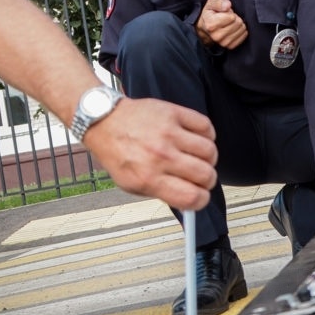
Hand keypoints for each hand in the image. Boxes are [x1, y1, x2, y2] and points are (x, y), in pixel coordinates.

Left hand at [81, 97, 217, 209]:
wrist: (104, 121)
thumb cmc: (117, 153)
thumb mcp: (131, 184)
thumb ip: (161, 192)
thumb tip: (189, 199)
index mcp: (148, 178)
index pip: (192, 197)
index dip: (201, 200)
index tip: (200, 196)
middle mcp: (160, 156)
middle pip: (205, 175)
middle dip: (207, 180)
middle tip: (201, 177)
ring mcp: (168, 133)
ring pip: (210, 151)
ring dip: (209, 158)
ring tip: (199, 157)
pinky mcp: (174, 113)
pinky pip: (206, 127)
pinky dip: (207, 135)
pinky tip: (197, 138)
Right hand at [196, 0, 247, 49]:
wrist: (205, 27)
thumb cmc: (210, 13)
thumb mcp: (212, 3)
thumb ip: (219, 3)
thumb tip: (227, 5)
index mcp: (210, 25)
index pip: (232, 17)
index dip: (229, 12)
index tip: (223, 13)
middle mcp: (216, 36)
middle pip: (238, 23)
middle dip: (235, 18)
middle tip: (227, 18)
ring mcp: (223, 43)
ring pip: (242, 29)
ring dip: (238, 24)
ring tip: (229, 23)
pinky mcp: (230, 46)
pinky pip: (244, 35)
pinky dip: (241, 31)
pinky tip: (233, 29)